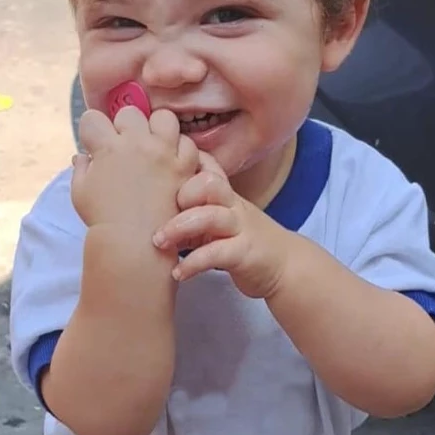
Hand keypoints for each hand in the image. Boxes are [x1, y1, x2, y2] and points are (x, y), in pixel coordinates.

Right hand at [73, 107, 198, 235]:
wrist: (134, 242)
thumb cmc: (103, 219)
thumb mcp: (80, 192)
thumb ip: (81, 168)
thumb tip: (82, 156)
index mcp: (106, 148)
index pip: (93, 118)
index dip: (92, 130)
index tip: (95, 144)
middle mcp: (136, 144)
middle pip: (130, 113)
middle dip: (124, 125)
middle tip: (125, 146)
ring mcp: (162, 153)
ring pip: (163, 118)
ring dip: (156, 129)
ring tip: (153, 146)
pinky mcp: (184, 166)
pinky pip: (187, 143)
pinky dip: (180, 150)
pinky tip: (172, 161)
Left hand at [152, 153, 291, 297]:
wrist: (285, 265)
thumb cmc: (242, 240)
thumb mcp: (217, 217)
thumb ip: (191, 208)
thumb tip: (149, 202)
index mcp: (224, 193)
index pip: (205, 164)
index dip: (180, 162)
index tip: (151, 173)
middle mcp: (232, 205)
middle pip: (207, 183)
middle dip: (180, 194)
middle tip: (157, 215)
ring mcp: (240, 228)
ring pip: (210, 215)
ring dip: (179, 228)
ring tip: (159, 243)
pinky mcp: (244, 253)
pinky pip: (216, 253)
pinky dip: (193, 263)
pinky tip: (178, 273)